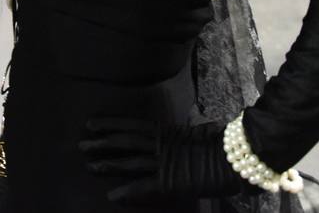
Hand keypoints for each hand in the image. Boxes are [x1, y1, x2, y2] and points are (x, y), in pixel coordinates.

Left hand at [80, 118, 242, 203]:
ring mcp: (164, 162)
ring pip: (129, 162)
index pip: (131, 125)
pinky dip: (127, 192)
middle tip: (80, 145)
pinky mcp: (170, 182)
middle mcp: (161, 143)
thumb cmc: (222, 143)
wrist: (238, 157)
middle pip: (125, 141)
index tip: (90, 123)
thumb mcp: (200, 130)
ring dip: (108, 163)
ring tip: (89, 165)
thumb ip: (187, 130)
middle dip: (102, 143)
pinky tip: (112, 196)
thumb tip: (193, 125)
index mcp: (167, 130)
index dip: (110, 123)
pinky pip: (144, 187)